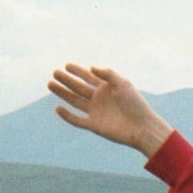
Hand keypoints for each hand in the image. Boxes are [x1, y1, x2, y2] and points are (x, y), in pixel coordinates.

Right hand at [48, 64, 173, 157]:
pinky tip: (58, 108)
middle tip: (55, 73)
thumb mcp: (123, 84)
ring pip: (75, 101)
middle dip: (66, 80)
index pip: (89, 77)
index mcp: (107, 89)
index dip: (78, 71)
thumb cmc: (135, 104)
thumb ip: (108, 74)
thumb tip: (91, 68)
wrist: (142, 127)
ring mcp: (96, 112)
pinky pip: (77, 120)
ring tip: (50, 84)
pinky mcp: (94, 125)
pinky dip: (67, 116)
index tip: (66, 65)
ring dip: (63, 93)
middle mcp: (99, 100)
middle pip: (78, 88)